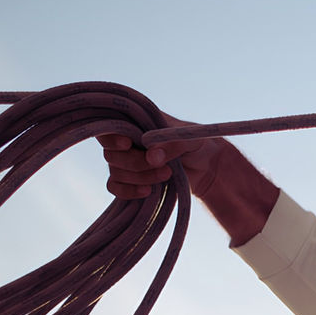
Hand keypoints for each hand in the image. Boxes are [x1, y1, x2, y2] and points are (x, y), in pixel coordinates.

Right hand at [97, 115, 221, 198]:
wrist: (206, 166)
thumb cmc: (196, 143)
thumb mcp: (190, 139)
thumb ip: (173, 144)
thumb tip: (152, 157)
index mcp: (136, 123)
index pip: (110, 127)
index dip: (112, 137)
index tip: (127, 144)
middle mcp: (126, 141)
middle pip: (112, 154)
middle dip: (136, 163)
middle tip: (161, 165)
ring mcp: (126, 161)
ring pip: (116, 172)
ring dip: (140, 178)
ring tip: (167, 174)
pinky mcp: (130, 180)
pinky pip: (115, 187)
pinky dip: (128, 192)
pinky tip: (148, 191)